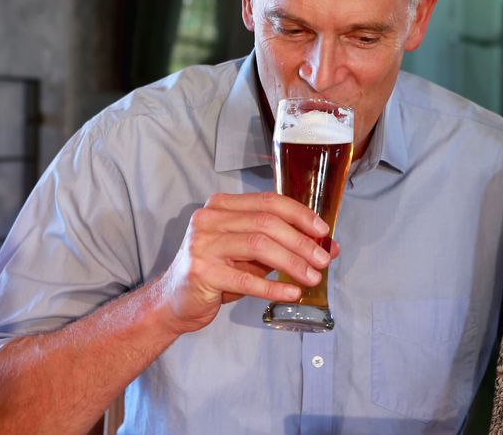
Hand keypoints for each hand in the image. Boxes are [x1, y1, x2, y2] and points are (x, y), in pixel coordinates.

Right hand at [155, 192, 339, 333]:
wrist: (174, 301)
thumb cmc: (218, 273)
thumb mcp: (251, 254)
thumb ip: (284, 245)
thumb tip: (327, 247)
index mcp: (222, 206)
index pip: (268, 201)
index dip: (300, 214)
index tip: (322, 231)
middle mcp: (209, 219)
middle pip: (266, 222)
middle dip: (301, 241)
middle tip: (323, 260)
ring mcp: (203, 244)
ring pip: (258, 245)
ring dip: (292, 262)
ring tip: (313, 277)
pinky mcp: (201, 272)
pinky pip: (246, 279)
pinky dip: (273, 286)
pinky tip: (292, 292)